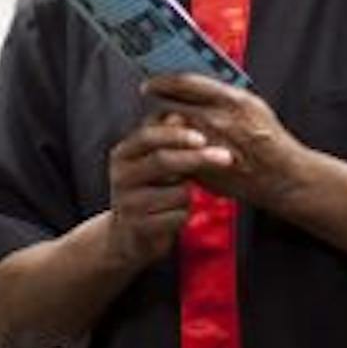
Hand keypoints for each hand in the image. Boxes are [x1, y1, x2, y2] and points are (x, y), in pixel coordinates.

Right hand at [102, 111, 205, 271]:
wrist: (128, 235)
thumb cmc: (148, 189)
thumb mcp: (150, 160)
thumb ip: (164, 137)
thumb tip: (180, 112)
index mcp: (122, 154)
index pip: (147, 136)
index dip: (176, 135)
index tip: (203, 136)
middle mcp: (120, 177)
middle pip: (163, 161)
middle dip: (198, 158)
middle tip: (227, 157)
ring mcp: (128, 204)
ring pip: (177, 192)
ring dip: (192, 194)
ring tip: (185, 196)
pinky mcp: (140, 228)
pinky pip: (178, 217)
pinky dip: (186, 215)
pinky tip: (178, 215)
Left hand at [139, 74, 315, 209]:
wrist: (283, 176)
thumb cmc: (269, 138)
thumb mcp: (252, 105)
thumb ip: (222, 94)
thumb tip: (189, 85)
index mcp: (231, 100)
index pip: (184, 83)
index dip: (162, 82)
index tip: (150, 84)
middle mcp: (218, 120)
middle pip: (170, 107)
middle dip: (156, 107)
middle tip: (148, 111)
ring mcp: (208, 146)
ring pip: (168, 132)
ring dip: (160, 129)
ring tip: (159, 128)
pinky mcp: (203, 168)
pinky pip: (175, 155)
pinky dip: (169, 150)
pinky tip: (170, 148)